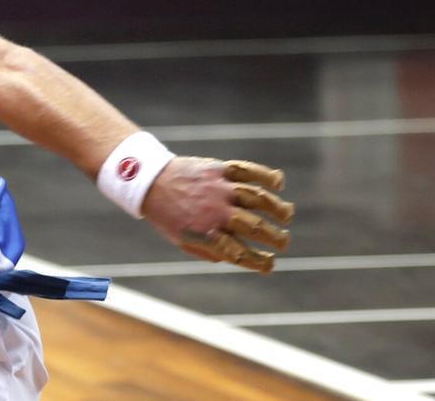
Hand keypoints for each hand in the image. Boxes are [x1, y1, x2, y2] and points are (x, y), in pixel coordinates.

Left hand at [141, 157, 294, 272]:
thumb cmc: (167, 214)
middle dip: (276, 238)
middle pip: (255, 227)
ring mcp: (219, 189)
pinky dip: (267, 176)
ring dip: (278, 209)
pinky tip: (279, 184)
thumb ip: (209, 251)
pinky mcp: (219, 169)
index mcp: (205, 233)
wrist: (148, 181)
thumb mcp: (181, 240)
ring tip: (287, 216)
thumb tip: (238, 258)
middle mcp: (215, 212)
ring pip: (258, 199)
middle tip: (284, 242)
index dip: (259, 262)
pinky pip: (248, 171)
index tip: (270, 265)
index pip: (240, 253)